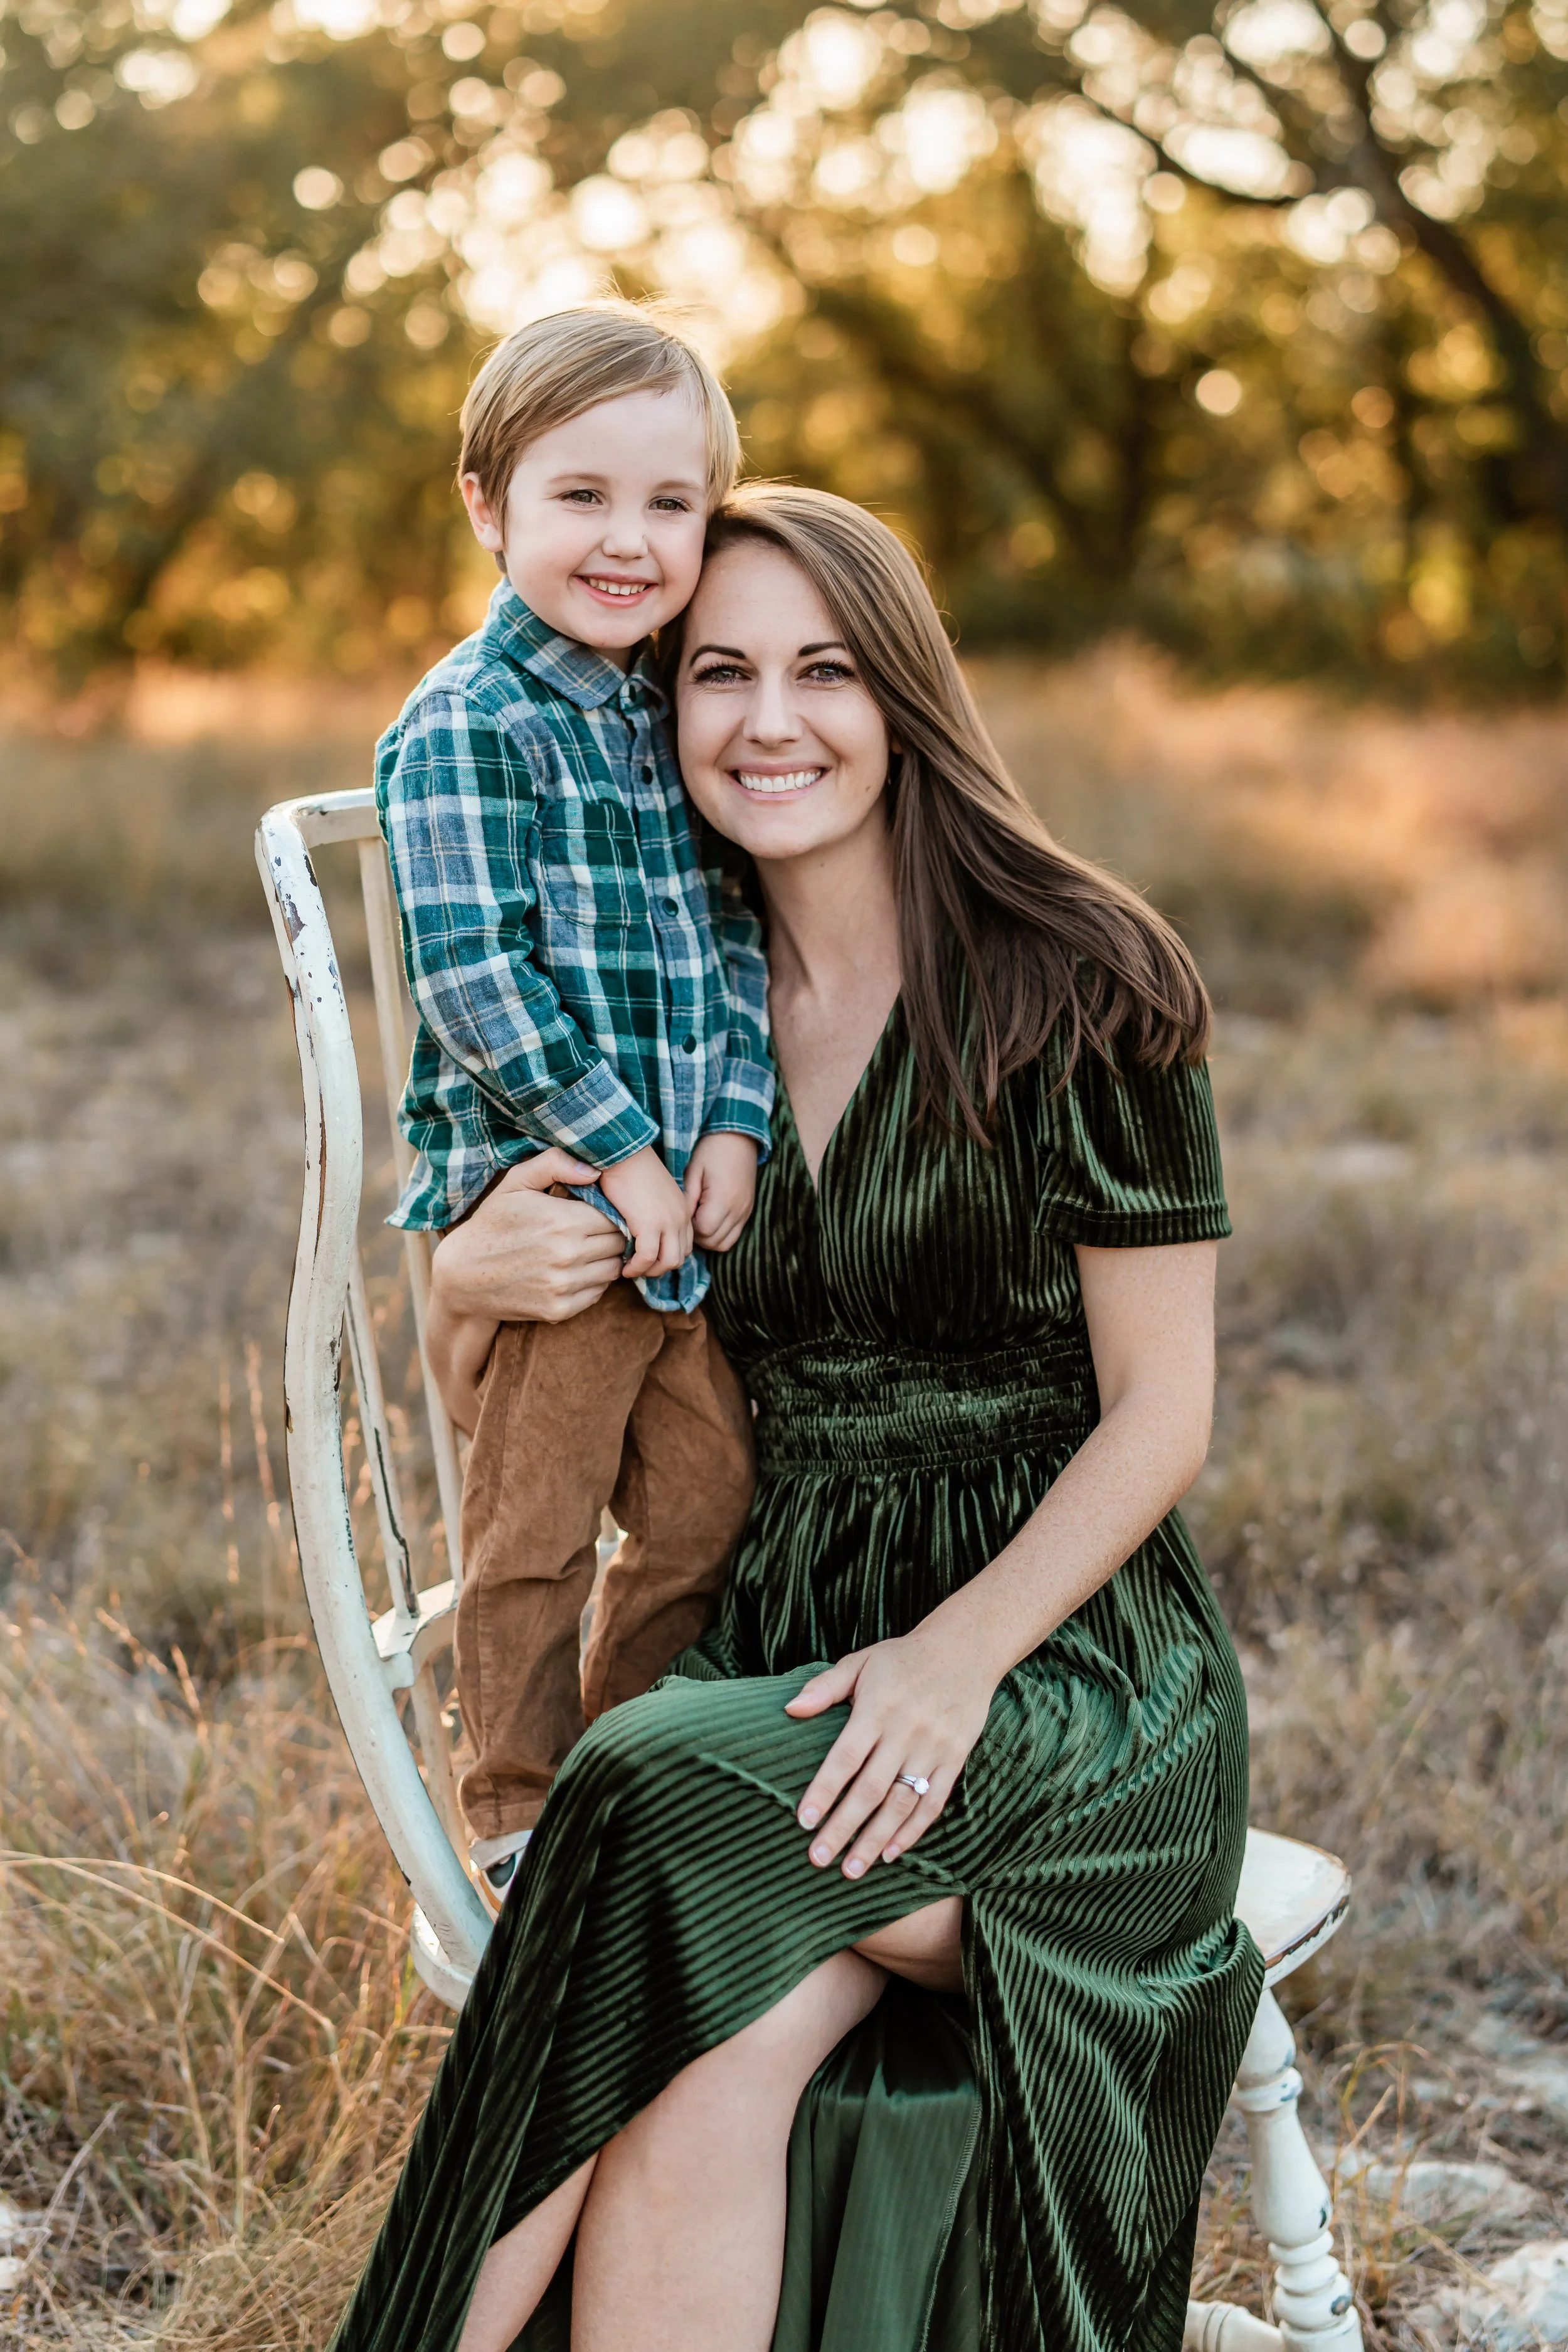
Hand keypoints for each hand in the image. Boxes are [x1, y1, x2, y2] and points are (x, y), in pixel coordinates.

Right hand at [427, 1151, 624, 1429]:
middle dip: (610, 1236)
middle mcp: (568, 1255)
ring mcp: (564, 1285)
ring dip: (604, 1260)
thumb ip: (554, 1164)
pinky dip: (592, 1283)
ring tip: (583, 1250)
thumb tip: (595, 1169)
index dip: (608, 1213)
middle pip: (618, 1244)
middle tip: (591, 1232)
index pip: (614, 1217)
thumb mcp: (515, 1183)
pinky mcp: (560, 1310)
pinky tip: (572, 1271)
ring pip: (612, 1270)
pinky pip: (597, 1293)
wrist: (461, 1276)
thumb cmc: (491, 1223)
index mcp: (562, 1221)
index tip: (593, 1212)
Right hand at [599, 1144, 693, 1279]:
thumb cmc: (630, 1168)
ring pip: (668, 1262)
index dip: (666, 1257)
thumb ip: (655, 1212)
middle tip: (638, 1268)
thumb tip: (641, 1234)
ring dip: (649, 1271)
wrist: (622, 1151)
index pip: (684, 1245)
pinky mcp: (650, 1224)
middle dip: (658, 1268)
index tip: (646, 1259)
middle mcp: (681, 1217)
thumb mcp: (652, 1193)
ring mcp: (669, 1221)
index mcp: (683, 1209)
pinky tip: (624, 1266)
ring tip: (631, 1269)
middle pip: (679, 1257)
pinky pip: (647, 1258)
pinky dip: (636, 1267)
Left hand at [683, 1131, 758, 1252]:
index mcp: (723, 1198)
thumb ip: (687, 1199)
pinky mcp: (748, 1211)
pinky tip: (710, 1219)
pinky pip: (734, 1236)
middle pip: (713, 1241)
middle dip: (697, 1236)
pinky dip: (720, 1234)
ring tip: (698, 1220)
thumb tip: (681, 1221)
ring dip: (708, 1238)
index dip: (689, 1227)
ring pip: (724, 1244)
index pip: (703, 1230)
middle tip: (688, 1218)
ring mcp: (745, 1212)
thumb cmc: (711, 1151)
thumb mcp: (694, 1171)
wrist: (738, 1138)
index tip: (683, 1213)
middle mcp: (738, 1209)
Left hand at [784, 1626, 998, 1878]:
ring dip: (876, 1839)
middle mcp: (906, 1731)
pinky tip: (891, 1853)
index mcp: (877, 1708)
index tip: (803, 1821)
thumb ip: (825, 1687)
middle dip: (843, 1828)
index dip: (824, 1791)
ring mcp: (933, 1748)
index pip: (845, 1758)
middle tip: (818, 1858)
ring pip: (902, 1803)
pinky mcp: (955, 1759)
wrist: (966, 1650)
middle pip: (870, 1789)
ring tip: (852, 1869)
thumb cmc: (902, 1658)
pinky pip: (934, 1802)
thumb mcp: (861, 1662)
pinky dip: (913, 1831)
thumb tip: (789, 1710)